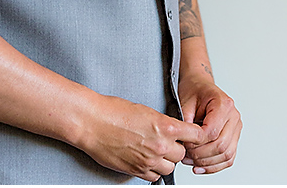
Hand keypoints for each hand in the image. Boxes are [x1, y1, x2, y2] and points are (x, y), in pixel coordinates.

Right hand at [80, 93, 206, 182]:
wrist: (91, 122)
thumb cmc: (111, 111)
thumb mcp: (144, 110)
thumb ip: (162, 123)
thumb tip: (172, 131)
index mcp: (164, 126)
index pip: (196, 135)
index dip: (195, 135)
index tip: (193, 136)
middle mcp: (160, 146)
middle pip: (182, 154)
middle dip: (175, 148)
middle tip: (164, 140)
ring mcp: (148, 160)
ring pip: (170, 168)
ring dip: (164, 161)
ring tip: (151, 150)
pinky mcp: (136, 170)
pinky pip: (154, 177)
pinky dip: (152, 169)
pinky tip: (143, 158)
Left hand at [178, 75, 240, 173]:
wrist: (199, 84)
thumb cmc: (193, 89)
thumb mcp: (185, 100)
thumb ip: (186, 121)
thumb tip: (185, 142)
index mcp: (223, 104)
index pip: (212, 132)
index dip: (197, 143)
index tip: (184, 144)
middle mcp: (234, 116)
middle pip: (221, 146)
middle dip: (201, 155)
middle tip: (186, 156)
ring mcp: (236, 127)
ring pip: (227, 154)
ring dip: (208, 163)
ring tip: (191, 162)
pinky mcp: (234, 136)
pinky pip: (229, 156)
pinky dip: (215, 165)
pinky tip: (201, 166)